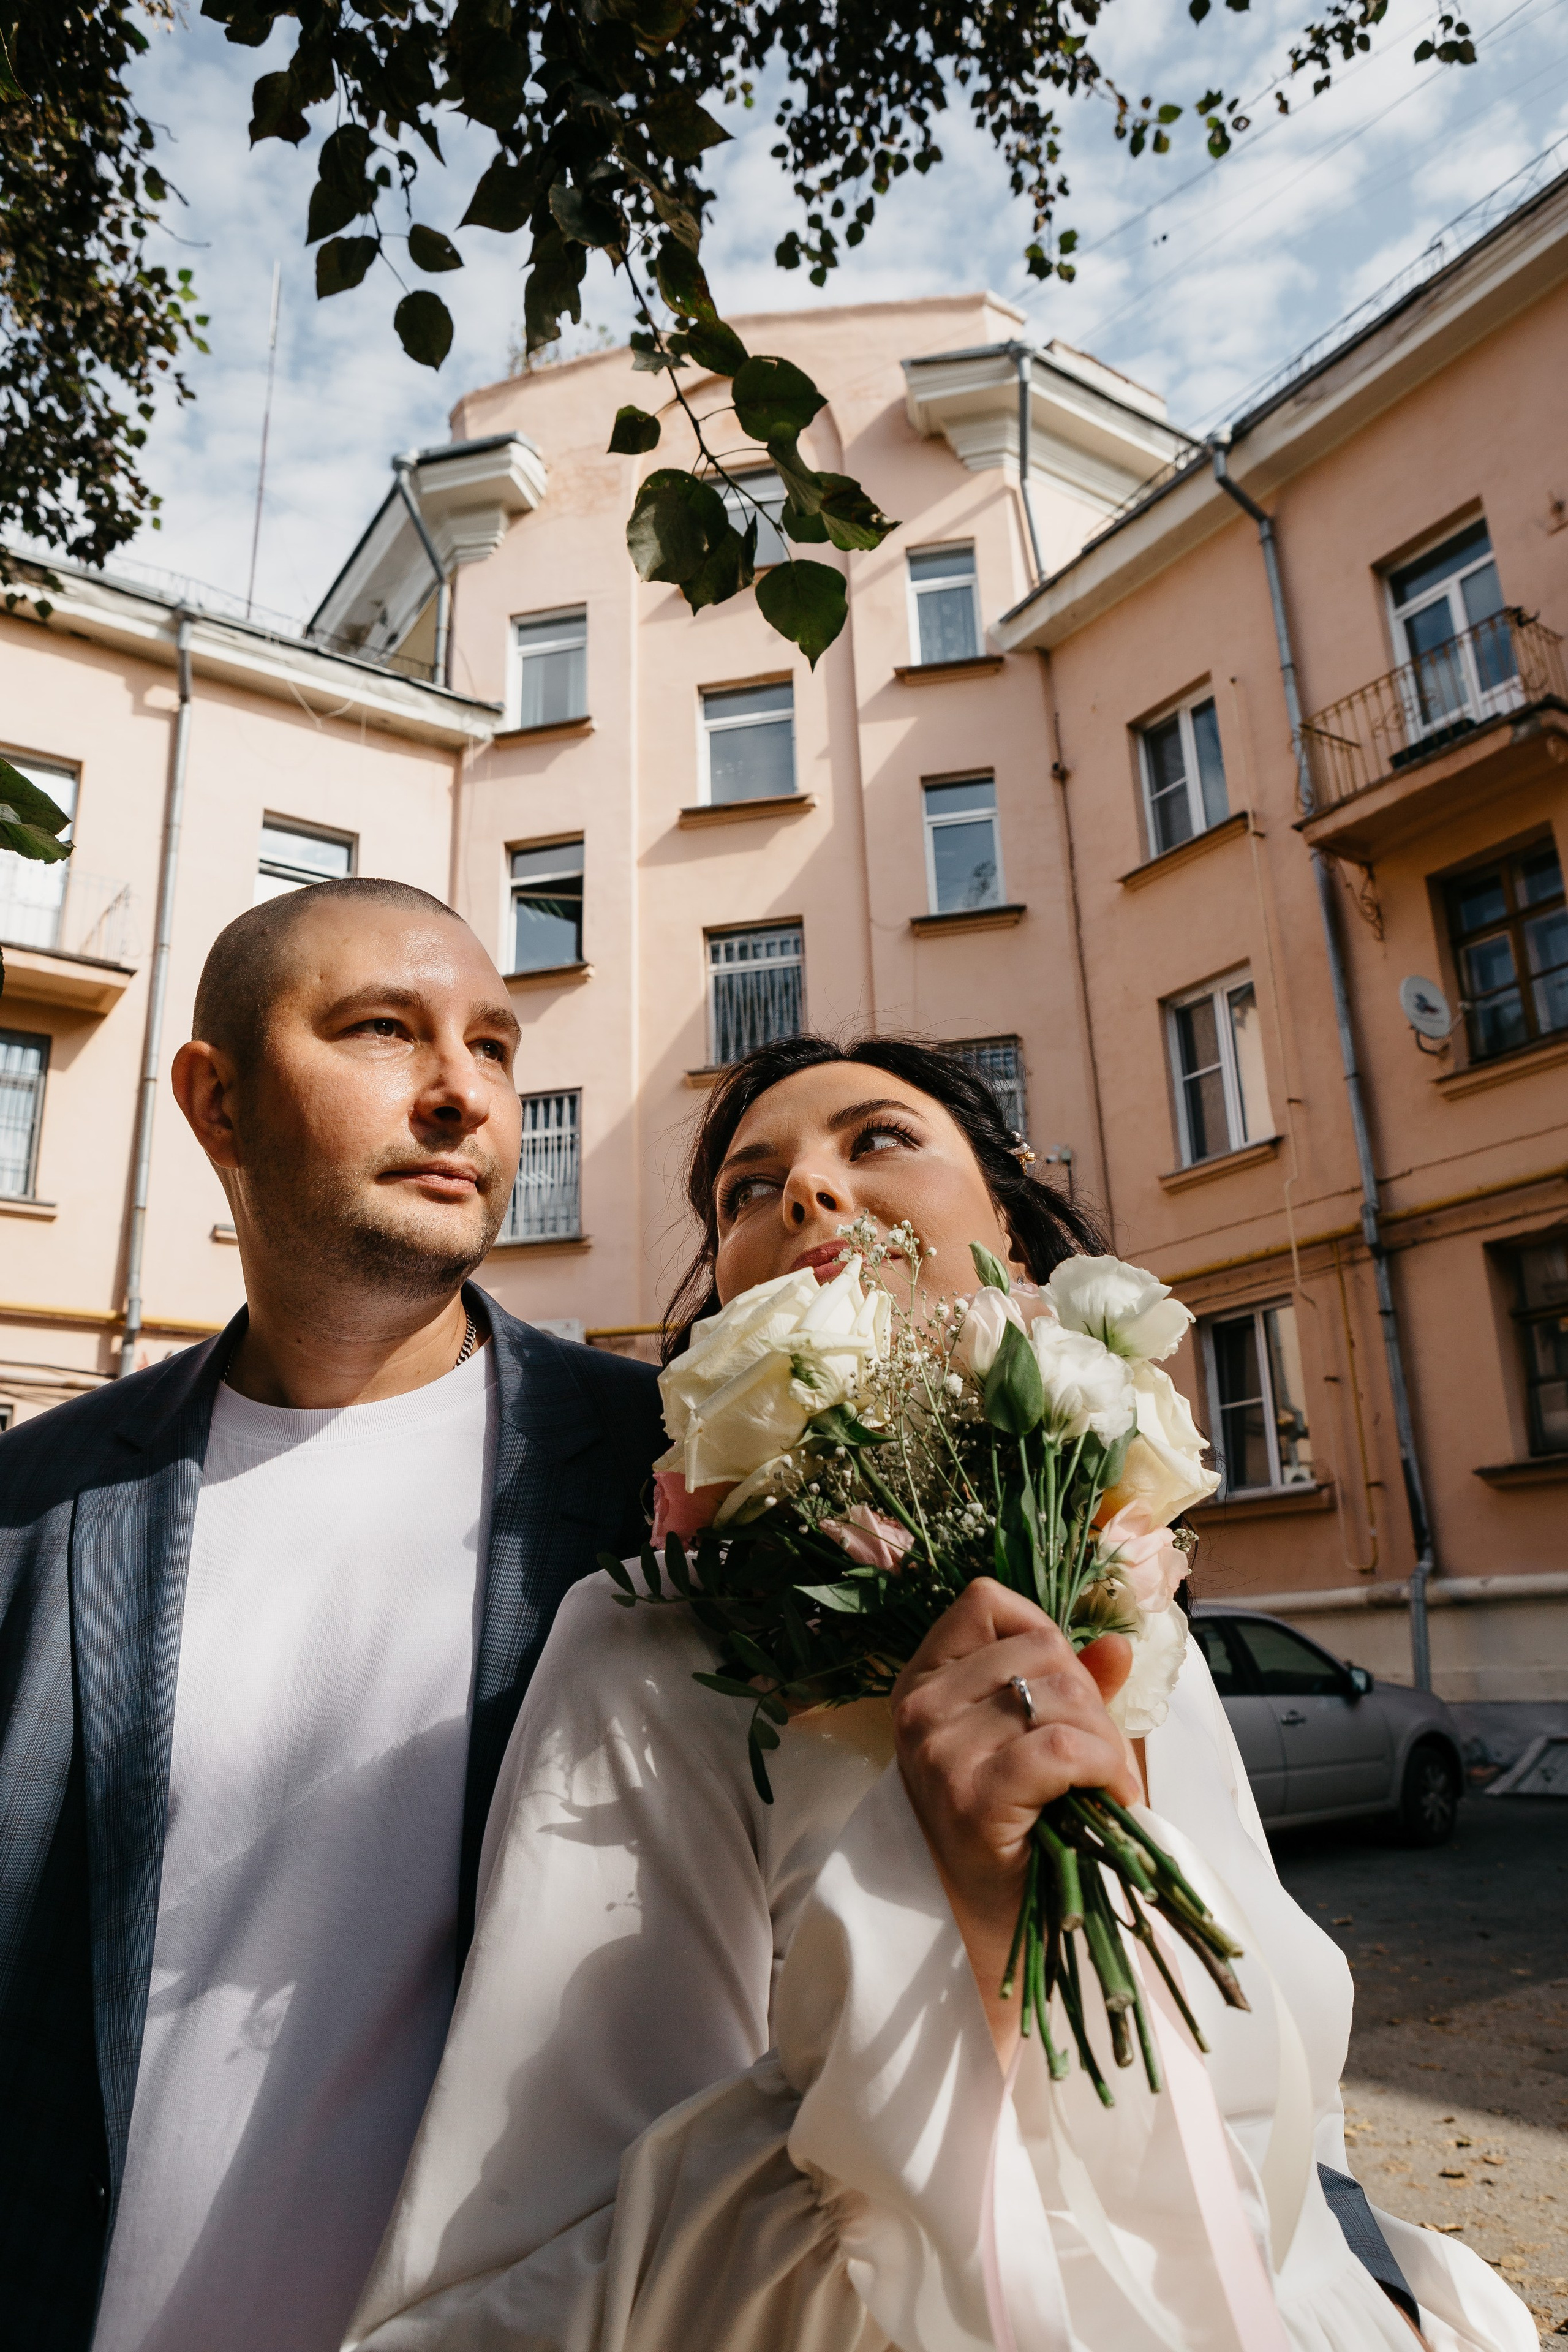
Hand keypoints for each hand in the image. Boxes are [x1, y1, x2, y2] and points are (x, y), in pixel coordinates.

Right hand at [891, 1578, 1141, 2061]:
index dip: (1043, 1634)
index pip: (988, 1601)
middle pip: (1040, 1649)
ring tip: (1101, 1788)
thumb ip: (1071, 1687)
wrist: (989, 1938)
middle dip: (1092, 1701)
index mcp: (923, 1682)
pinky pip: (1066, 1747)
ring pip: (1061, 1695)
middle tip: (1098, 1761)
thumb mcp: (1033, 1745)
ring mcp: (940, 1751)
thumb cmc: (1014, 1834)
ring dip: (1105, 1742)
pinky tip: (1108, 1802)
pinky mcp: (975, 1797)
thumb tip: (1119, 1643)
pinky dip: (1105, 1769)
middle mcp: (920, 1708)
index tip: (1063, 1693)